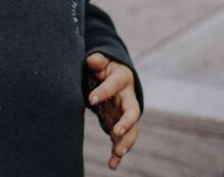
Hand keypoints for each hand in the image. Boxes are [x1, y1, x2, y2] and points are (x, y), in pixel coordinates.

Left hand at [86, 53, 140, 170]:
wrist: (118, 79)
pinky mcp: (123, 125)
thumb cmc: (107, 70)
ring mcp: (127, 113)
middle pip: (133, 111)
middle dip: (126, 123)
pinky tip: (112, 164)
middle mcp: (128, 98)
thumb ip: (98, 62)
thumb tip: (91, 60)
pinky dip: (118, 153)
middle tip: (115, 133)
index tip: (91, 99)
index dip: (104, 91)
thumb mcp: (104, 63)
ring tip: (117, 153)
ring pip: (132, 129)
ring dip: (126, 141)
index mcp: (122, 79)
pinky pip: (124, 140)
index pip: (114, 84)